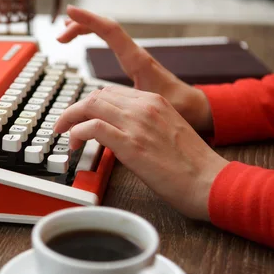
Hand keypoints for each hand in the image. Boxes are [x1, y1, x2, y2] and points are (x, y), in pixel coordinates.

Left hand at [54, 85, 228, 220]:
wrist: (209, 181)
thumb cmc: (191, 165)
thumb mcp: (167, 132)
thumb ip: (142, 125)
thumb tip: (115, 132)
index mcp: (155, 101)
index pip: (110, 92)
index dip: (90, 104)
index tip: (80, 117)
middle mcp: (145, 106)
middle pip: (97, 96)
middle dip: (75, 110)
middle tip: (64, 125)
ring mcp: (137, 124)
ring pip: (91, 106)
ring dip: (71, 120)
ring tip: (65, 136)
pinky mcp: (131, 144)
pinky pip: (92, 127)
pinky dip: (77, 132)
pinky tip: (75, 143)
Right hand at [58, 5, 213, 133]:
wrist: (196, 108)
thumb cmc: (180, 107)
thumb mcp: (152, 106)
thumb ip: (129, 105)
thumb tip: (102, 112)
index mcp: (137, 61)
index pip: (110, 30)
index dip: (88, 20)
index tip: (70, 12)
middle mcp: (135, 55)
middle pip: (104, 28)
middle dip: (80, 26)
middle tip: (60, 35)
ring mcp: (134, 58)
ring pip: (106, 35)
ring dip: (85, 31)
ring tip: (65, 35)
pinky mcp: (133, 65)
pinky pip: (110, 45)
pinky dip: (94, 40)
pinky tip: (84, 47)